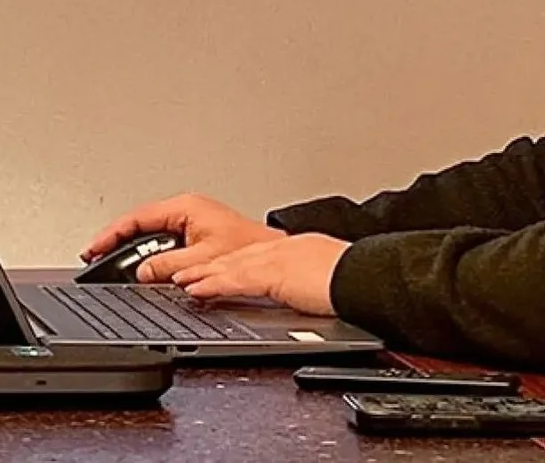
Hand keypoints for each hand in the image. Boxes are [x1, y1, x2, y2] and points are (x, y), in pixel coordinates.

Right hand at [83, 193, 287, 283]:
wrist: (275, 255)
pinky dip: (152, 256)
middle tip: (96, 258)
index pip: (136, 218)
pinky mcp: (198, 235)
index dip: (111, 235)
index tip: (93, 249)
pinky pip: (166, 244)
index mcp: (184, 207)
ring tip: (115, 266)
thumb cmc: (250, 247)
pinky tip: (146, 269)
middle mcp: (187, 211)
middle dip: (118, 243)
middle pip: (141, 226)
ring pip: (153, 236)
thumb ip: (168, 266)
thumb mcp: (203, 260)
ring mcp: (192, 222)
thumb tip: (142, 272)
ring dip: (136, 252)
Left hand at [173, 232, 347, 314]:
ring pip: (227, 265)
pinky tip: (196, 290)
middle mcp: (278, 250)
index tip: (205, 269)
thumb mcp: (323, 278)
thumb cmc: (353, 279)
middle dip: (204, 265)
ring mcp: (274, 260)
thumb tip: (305, 292)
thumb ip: (306, 282)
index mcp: (290, 250)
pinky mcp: (273, 274)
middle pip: (232, 257)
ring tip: (178, 282)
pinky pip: (235, 280)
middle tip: (180, 274)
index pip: (249, 255)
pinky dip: (212, 284)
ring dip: (199, 274)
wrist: (366, 275)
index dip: (223, 263)